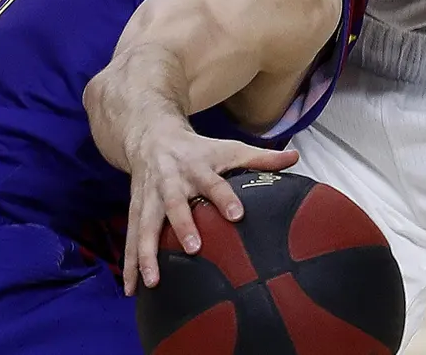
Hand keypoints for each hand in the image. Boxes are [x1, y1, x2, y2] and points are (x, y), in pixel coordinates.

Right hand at [124, 119, 297, 293]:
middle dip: (182, 225)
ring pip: (144, 225)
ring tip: (153, 281)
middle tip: (194, 248)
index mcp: (197, 167)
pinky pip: (130, 238)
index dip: (225, 198)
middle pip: (174, 204)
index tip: (237, 215)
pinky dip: (130, 264)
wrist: (151, 136)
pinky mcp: (135, 209)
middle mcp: (171, 182)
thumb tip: (295, 158)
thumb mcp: (228, 148)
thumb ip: (261, 157)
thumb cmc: (198, 149)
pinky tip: (131, 290)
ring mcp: (149, 197)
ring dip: (146, 253)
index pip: (214, 183)